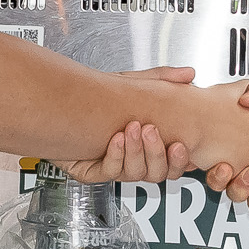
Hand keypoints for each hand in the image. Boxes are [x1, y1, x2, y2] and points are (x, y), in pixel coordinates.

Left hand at [63, 66, 195, 182]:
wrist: (60, 103)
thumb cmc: (97, 98)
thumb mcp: (132, 84)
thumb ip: (161, 79)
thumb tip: (188, 74)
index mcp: (148, 147)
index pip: (173, 164)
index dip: (179, 161)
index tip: (178, 145)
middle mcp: (133, 161)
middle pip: (156, 174)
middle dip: (155, 154)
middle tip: (150, 130)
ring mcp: (113, 168)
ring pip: (134, 174)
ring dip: (135, 152)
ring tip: (131, 129)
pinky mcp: (92, 172)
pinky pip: (109, 172)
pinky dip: (115, 156)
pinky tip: (115, 139)